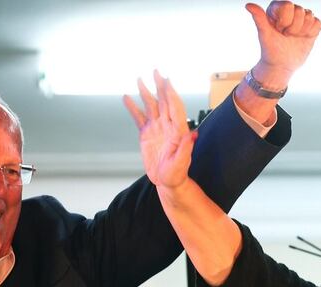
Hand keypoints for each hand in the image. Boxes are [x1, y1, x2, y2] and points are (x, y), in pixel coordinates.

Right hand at [123, 70, 196, 189]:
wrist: (168, 182)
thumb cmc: (176, 175)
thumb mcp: (182, 163)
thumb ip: (186, 148)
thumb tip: (194, 134)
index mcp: (178, 130)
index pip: (174, 107)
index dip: (171, 93)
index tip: (167, 80)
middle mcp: (168, 125)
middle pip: (164, 101)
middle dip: (160, 86)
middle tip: (156, 71)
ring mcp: (157, 128)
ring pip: (151, 106)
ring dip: (146, 92)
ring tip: (139, 79)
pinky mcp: (146, 134)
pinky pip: (138, 117)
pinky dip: (133, 107)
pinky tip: (126, 98)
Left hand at [247, 1, 320, 84]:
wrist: (281, 65)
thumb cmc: (270, 49)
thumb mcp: (264, 34)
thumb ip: (259, 18)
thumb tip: (248, 5)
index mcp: (277, 8)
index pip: (288, 5)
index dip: (285, 20)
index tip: (279, 30)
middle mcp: (290, 10)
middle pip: (300, 11)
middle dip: (293, 28)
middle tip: (286, 36)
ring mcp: (302, 18)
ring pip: (310, 16)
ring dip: (302, 31)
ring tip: (293, 37)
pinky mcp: (312, 26)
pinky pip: (318, 23)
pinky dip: (311, 33)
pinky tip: (303, 38)